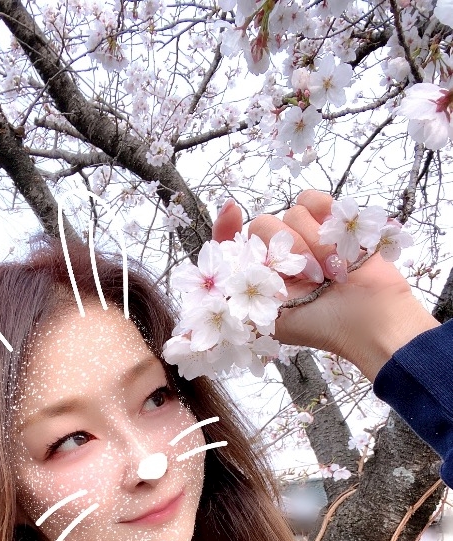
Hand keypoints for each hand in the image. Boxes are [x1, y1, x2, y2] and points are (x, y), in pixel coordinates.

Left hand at [212, 190, 438, 382]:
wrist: (367, 320)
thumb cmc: (318, 326)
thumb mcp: (261, 323)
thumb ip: (229, 301)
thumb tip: (189, 317)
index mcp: (258, 275)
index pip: (229, 243)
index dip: (225, 228)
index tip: (232, 212)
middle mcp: (279, 253)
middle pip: (261, 225)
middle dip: (286, 254)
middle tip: (309, 280)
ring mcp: (306, 235)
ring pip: (290, 213)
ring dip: (313, 246)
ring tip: (330, 272)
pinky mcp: (332, 220)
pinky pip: (312, 199)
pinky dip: (325, 220)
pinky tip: (339, 246)